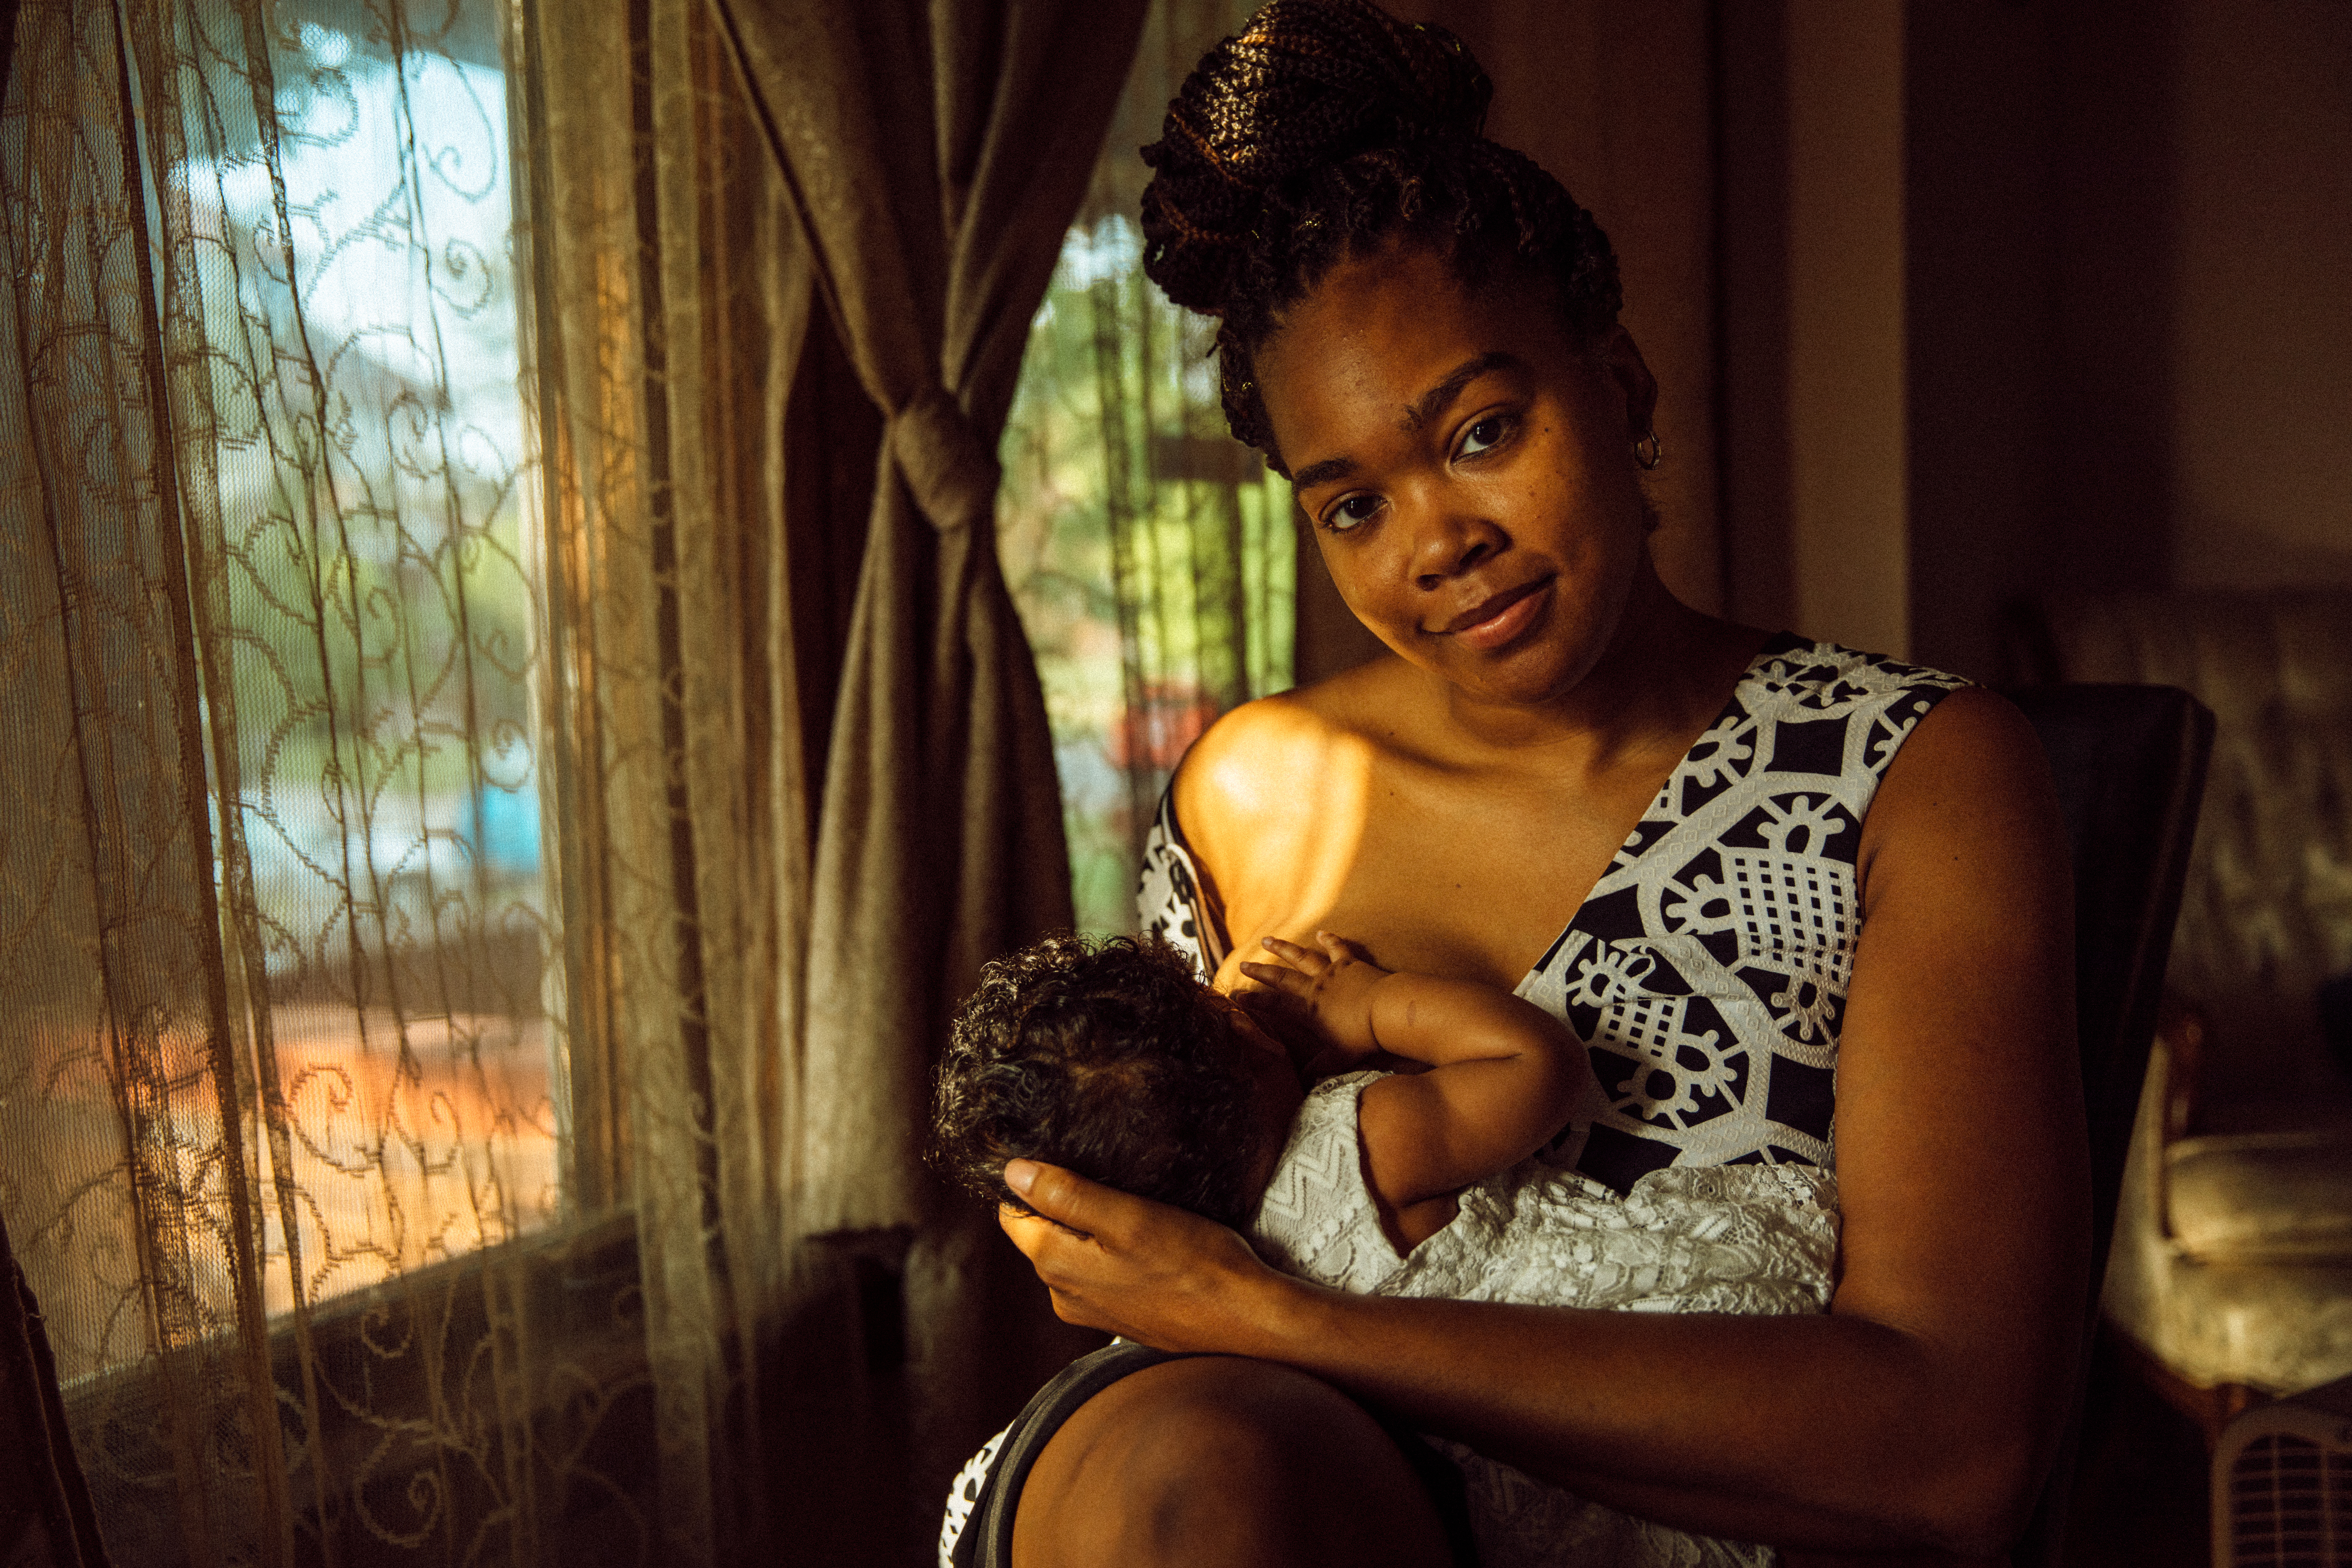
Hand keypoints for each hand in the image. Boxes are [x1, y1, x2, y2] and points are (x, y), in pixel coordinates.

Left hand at [996, 1159, 1290, 1351]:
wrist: (1243, 1320)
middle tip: (1110, 1178)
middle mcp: (1062, 1294)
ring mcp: (1090, 1309)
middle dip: (1064, 1202)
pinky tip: (1145, 1239)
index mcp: (1054, 1266)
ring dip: (1092, 1225)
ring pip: (1072, 1249)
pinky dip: (1112, 1249)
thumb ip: (1065, 1195)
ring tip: (1133, 1206)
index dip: (1032, 1181)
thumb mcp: (1128, 1216)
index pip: (1012, 1215)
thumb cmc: (1192, 1263)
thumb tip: (1012, 1172)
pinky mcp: (1117, 1315)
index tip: (1069, 1160)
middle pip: (1042, 1231)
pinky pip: (1098, 1270)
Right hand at [1239, 932, 1391, 1066]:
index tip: (1237, 997)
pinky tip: (1321, 933)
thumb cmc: (1363, 1037)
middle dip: (1260, 972)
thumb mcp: (1339, 1058)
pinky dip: (1328, 939)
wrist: (1386, 1011)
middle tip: (1242, 964)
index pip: (1276, 1006)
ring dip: (1283, 948)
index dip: (1255, 1001)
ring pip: (1302, 957)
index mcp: (1309, 1012)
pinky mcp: (1350, 963)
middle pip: (1282, 978)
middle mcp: (1315, 988)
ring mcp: (1331, 973)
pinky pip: (1336, 948)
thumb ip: (1320, 1067)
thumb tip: (1304, 1082)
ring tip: (1267, 940)